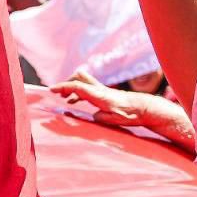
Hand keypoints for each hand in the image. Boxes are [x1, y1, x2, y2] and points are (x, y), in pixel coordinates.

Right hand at [49, 71, 183, 128]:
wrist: (144, 108)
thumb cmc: (130, 114)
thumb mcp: (114, 119)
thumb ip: (100, 117)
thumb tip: (93, 116)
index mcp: (98, 95)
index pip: (77, 86)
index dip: (63, 87)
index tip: (51, 89)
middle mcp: (99, 89)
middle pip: (79, 77)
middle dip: (67, 82)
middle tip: (58, 93)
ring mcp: (101, 90)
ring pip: (82, 82)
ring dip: (72, 88)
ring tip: (64, 99)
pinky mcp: (104, 94)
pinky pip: (86, 89)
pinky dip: (77, 93)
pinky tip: (73, 103)